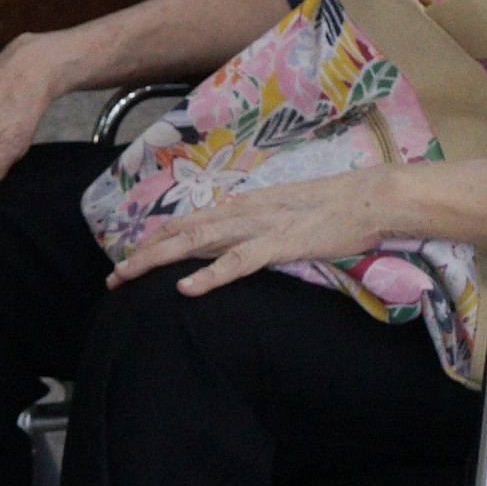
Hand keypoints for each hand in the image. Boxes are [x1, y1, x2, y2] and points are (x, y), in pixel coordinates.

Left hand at [108, 164, 407, 297]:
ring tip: (128, 276)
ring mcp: (261, 226)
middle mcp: (245, 211)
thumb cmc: (338, 207)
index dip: (159, 238)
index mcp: (247, 204)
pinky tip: (184, 288)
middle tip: (113, 275)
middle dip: (144, 253)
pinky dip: (209, 276)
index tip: (133, 256)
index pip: (192, 220)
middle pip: (183, 231)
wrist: (373, 197)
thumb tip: (240, 236)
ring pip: (198, 243)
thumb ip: (262, 221)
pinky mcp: (280, 244)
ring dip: (159, 260)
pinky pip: (237, 263)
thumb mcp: (290, 210)